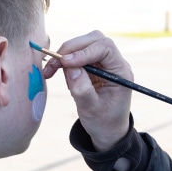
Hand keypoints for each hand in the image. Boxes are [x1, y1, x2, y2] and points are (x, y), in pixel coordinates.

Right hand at [57, 31, 132, 151]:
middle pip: (94, 40)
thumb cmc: (104, 122)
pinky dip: (64, 61)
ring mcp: (103, 63)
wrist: (107, 131)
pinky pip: (76, 55)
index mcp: (121, 72)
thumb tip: (70, 68)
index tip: (66, 62)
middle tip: (54, 63)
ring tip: (51, 71)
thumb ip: (82, 89)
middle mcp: (114, 63)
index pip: (105, 48)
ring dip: (65, 54)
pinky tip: (57, 74)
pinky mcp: (92, 66)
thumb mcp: (92, 110)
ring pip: (84, 44)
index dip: (84, 51)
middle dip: (72, 48)